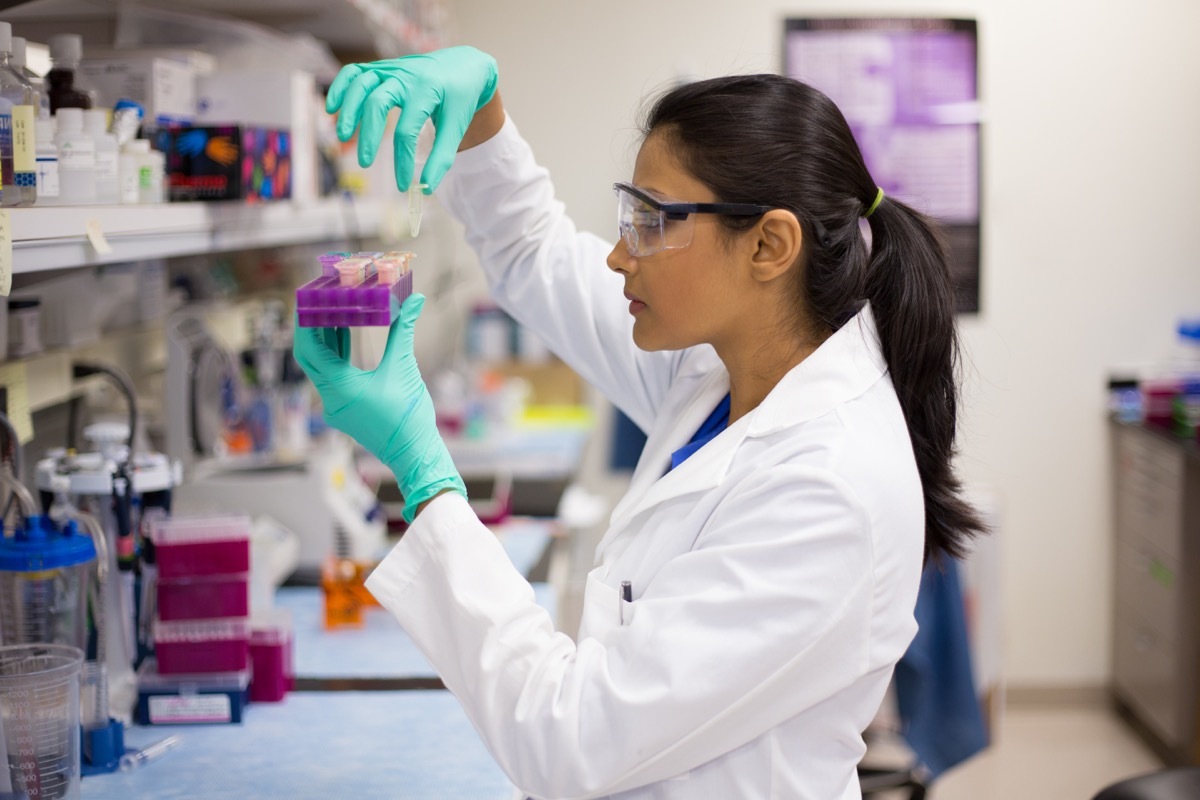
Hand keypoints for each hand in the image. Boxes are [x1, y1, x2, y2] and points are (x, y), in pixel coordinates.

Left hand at [293, 294, 465, 522]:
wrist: (414, 453)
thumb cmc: (409, 416)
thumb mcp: (404, 368)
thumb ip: (404, 331)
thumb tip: (414, 300)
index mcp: (340, 388)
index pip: (310, 349)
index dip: (304, 323)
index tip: (305, 300)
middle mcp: (330, 398)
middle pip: (310, 356)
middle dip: (311, 328)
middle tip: (314, 301)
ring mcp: (336, 406)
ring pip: (320, 366)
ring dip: (324, 340)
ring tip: (329, 310)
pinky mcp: (344, 409)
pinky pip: (331, 377)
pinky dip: (335, 355)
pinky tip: (342, 335)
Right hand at [326, 46, 498, 192]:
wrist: (464, 65)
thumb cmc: (460, 99)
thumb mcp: (457, 126)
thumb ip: (442, 157)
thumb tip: (426, 188)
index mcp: (427, 90)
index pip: (407, 130)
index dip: (402, 161)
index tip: (403, 185)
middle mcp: (405, 76)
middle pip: (377, 102)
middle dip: (368, 135)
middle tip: (365, 163)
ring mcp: (391, 68)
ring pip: (360, 84)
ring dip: (348, 110)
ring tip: (343, 137)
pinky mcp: (381, 68)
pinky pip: (354, 72)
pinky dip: (340, 87)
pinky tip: (332, 108)